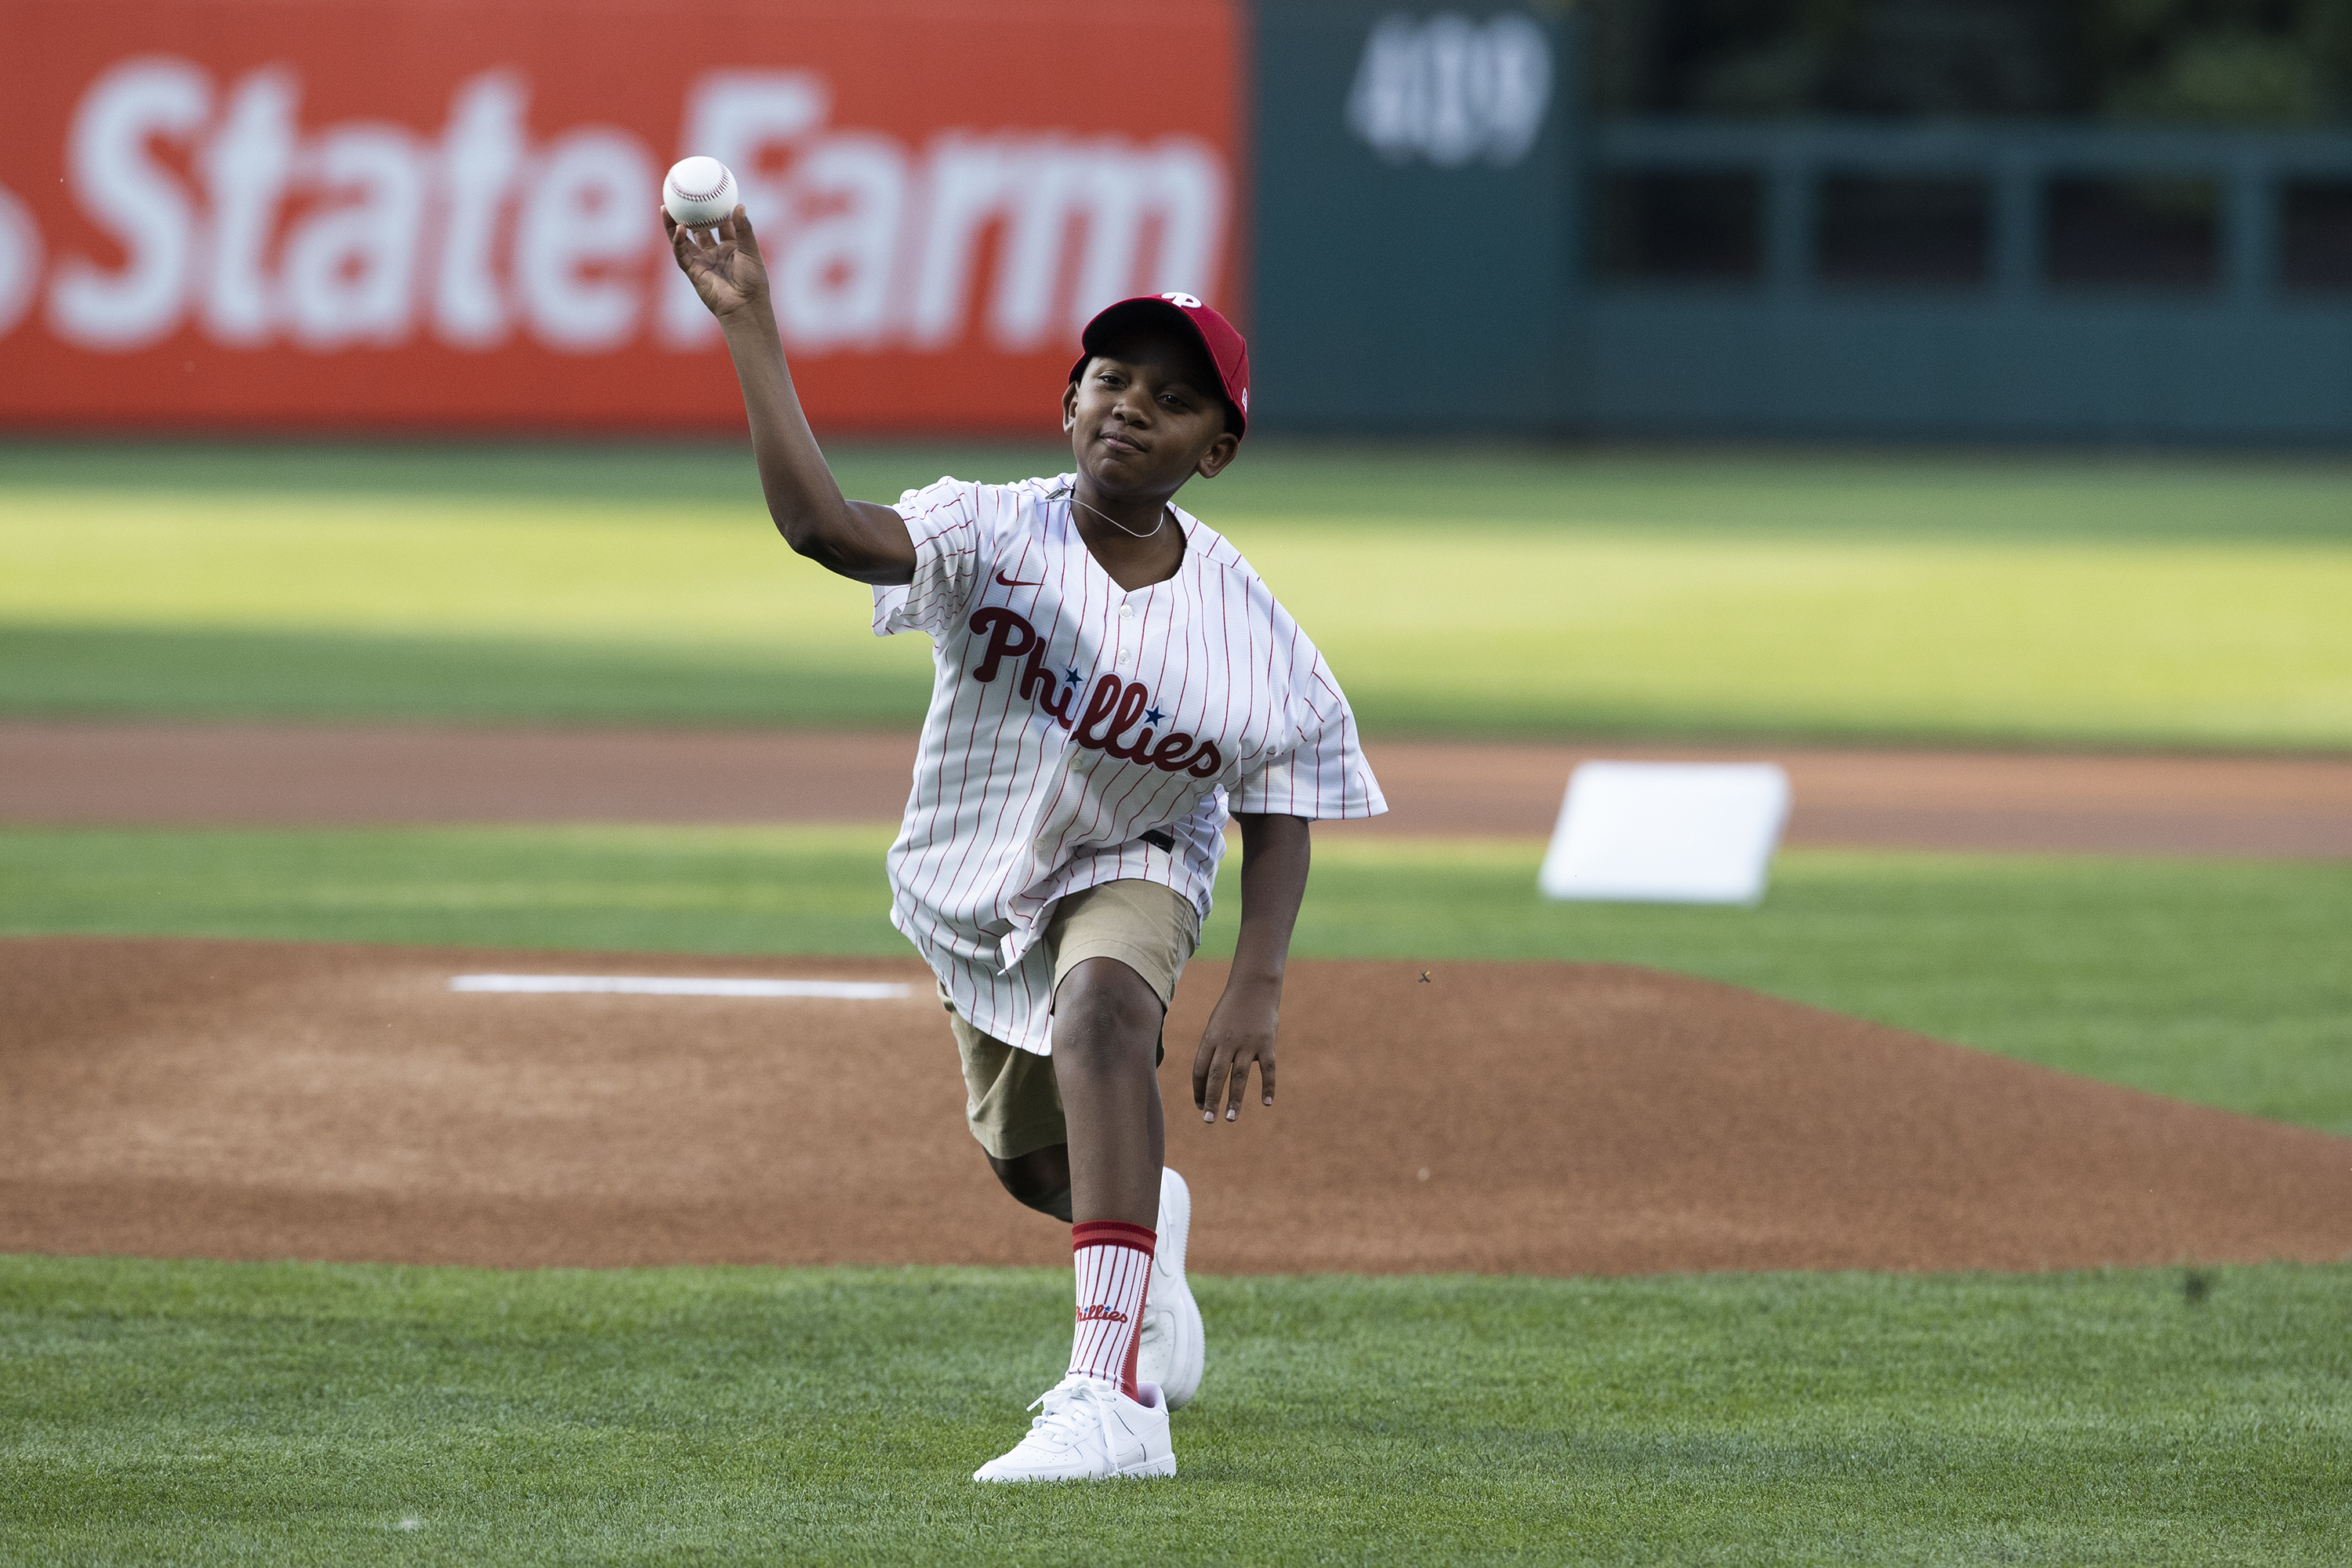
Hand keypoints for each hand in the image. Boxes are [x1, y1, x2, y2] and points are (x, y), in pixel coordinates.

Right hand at [663, 204, 769, 321]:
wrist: (745, 307)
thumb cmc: (753, 281)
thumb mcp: (751, 252)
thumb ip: (744, 230)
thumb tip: (739, 205)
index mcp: (731, 247)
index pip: (721, 224)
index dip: (714, 209)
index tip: (709, 191)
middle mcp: (714, 253)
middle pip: (697, 230)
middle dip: (689, 214)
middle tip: (681, 196)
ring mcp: (702, 262)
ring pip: (683, 240)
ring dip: (674, 225)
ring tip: (665, 208)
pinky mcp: (693, 272)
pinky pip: (682, 253)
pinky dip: (678, 241)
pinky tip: (678, 227)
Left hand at [1192, 990, 1276, 1123]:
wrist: (1254, 987)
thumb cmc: (1231, 1011)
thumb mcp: (1215, 1027)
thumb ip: (1212, 1052)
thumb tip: (1208, 1081)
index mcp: (1210, 1039)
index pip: (1200, 1069)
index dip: (1199, 1090)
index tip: (1200, 1107)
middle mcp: (1226, 1042)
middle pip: (1217, 1075)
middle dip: (1211, 1100)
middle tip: (1208, 1121)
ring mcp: (1247, 1043)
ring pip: (1239, 1076)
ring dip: (1235, 1099)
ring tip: (1230, 1119)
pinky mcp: (1266, 1042)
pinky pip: (1268, 1068)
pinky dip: (1268, 1086)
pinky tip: (1267, 1103)